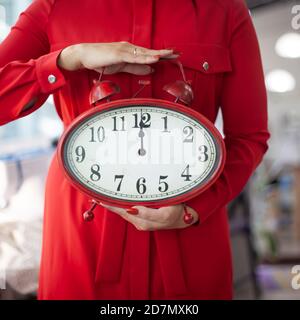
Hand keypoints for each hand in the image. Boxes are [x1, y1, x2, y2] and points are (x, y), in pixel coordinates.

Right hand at [58, 41, 174, 74]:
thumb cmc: (101, 61)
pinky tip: (155, 58)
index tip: (172, 56)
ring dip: (158, 53)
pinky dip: (146, 57)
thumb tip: (150, 70)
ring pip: (145, 53)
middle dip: (165, 52)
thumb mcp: (121, 67)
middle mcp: (129, 49)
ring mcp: (125, 50)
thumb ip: (136, 69)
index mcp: (130, 52)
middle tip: (178, 53)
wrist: (85, 56)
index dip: (161, 54)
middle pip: (150, 51)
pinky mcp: (119, 54)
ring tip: (171, 54)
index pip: (149, 53)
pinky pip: (135, 57)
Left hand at [99, 203, 198, 230]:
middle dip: (108, 203)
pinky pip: (130, 211)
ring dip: (114, 204)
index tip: (98, 198)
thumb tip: (131, 209)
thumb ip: (148, 213)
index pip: (121, 211)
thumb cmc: (176, 213)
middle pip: (120, 211)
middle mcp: (139, 222)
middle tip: (96, 195)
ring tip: (104, 196)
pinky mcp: (145, 218)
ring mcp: (142, 220)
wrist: (185, 218)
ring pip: (124, 211)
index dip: (109, 205)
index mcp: (142, 221)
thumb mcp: (164, 213)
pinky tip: (118, 200)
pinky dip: (122, 205)